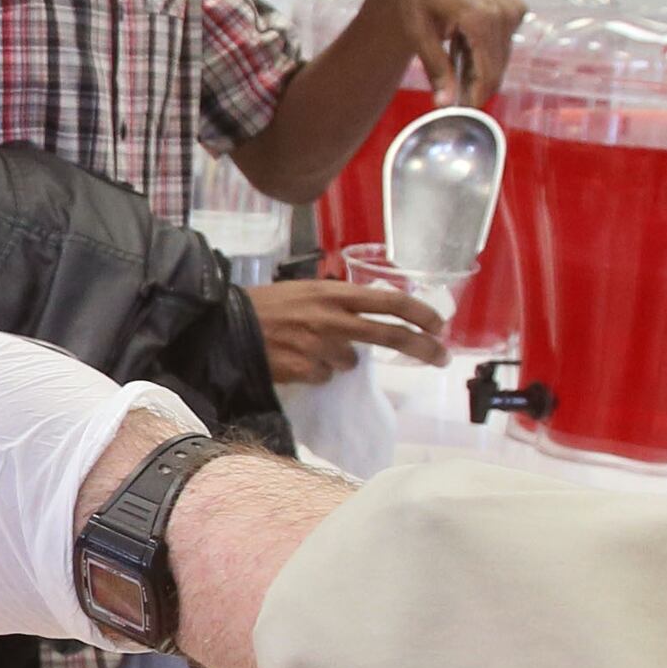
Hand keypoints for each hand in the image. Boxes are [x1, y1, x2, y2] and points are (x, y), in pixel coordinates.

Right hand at [249, 278, 444, 381]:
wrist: (225, 325)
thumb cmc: (265, 305)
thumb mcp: (306, 291)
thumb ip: (339, 302)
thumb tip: (370, 317)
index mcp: (334, 292)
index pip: (391, 302)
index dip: (421, 313)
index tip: (439, 326)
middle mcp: (333, 318)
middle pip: (391, 335)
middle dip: (423, 348)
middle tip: (442, 358)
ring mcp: (319, 346)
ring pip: (350, 362)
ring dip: (336, 359)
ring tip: (307, 347)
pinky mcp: (304, 369)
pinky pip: (324, 376)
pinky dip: (314, 371)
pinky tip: (293, 359)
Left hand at [377, 0, 523, 104]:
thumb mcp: (419, 32)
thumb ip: (436, 69)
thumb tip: (444, 105)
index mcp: (481, 19)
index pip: (487, 74)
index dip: (475, 98)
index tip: (460, 114)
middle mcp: (504, 14)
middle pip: (497, 68)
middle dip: (477, 85)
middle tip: (453, 95)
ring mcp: (513, 9)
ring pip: (503, 57)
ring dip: (481, 67)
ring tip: (453, 58)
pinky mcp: (516, 7)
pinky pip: (505, 41)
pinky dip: (488, 50)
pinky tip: (464, 43)